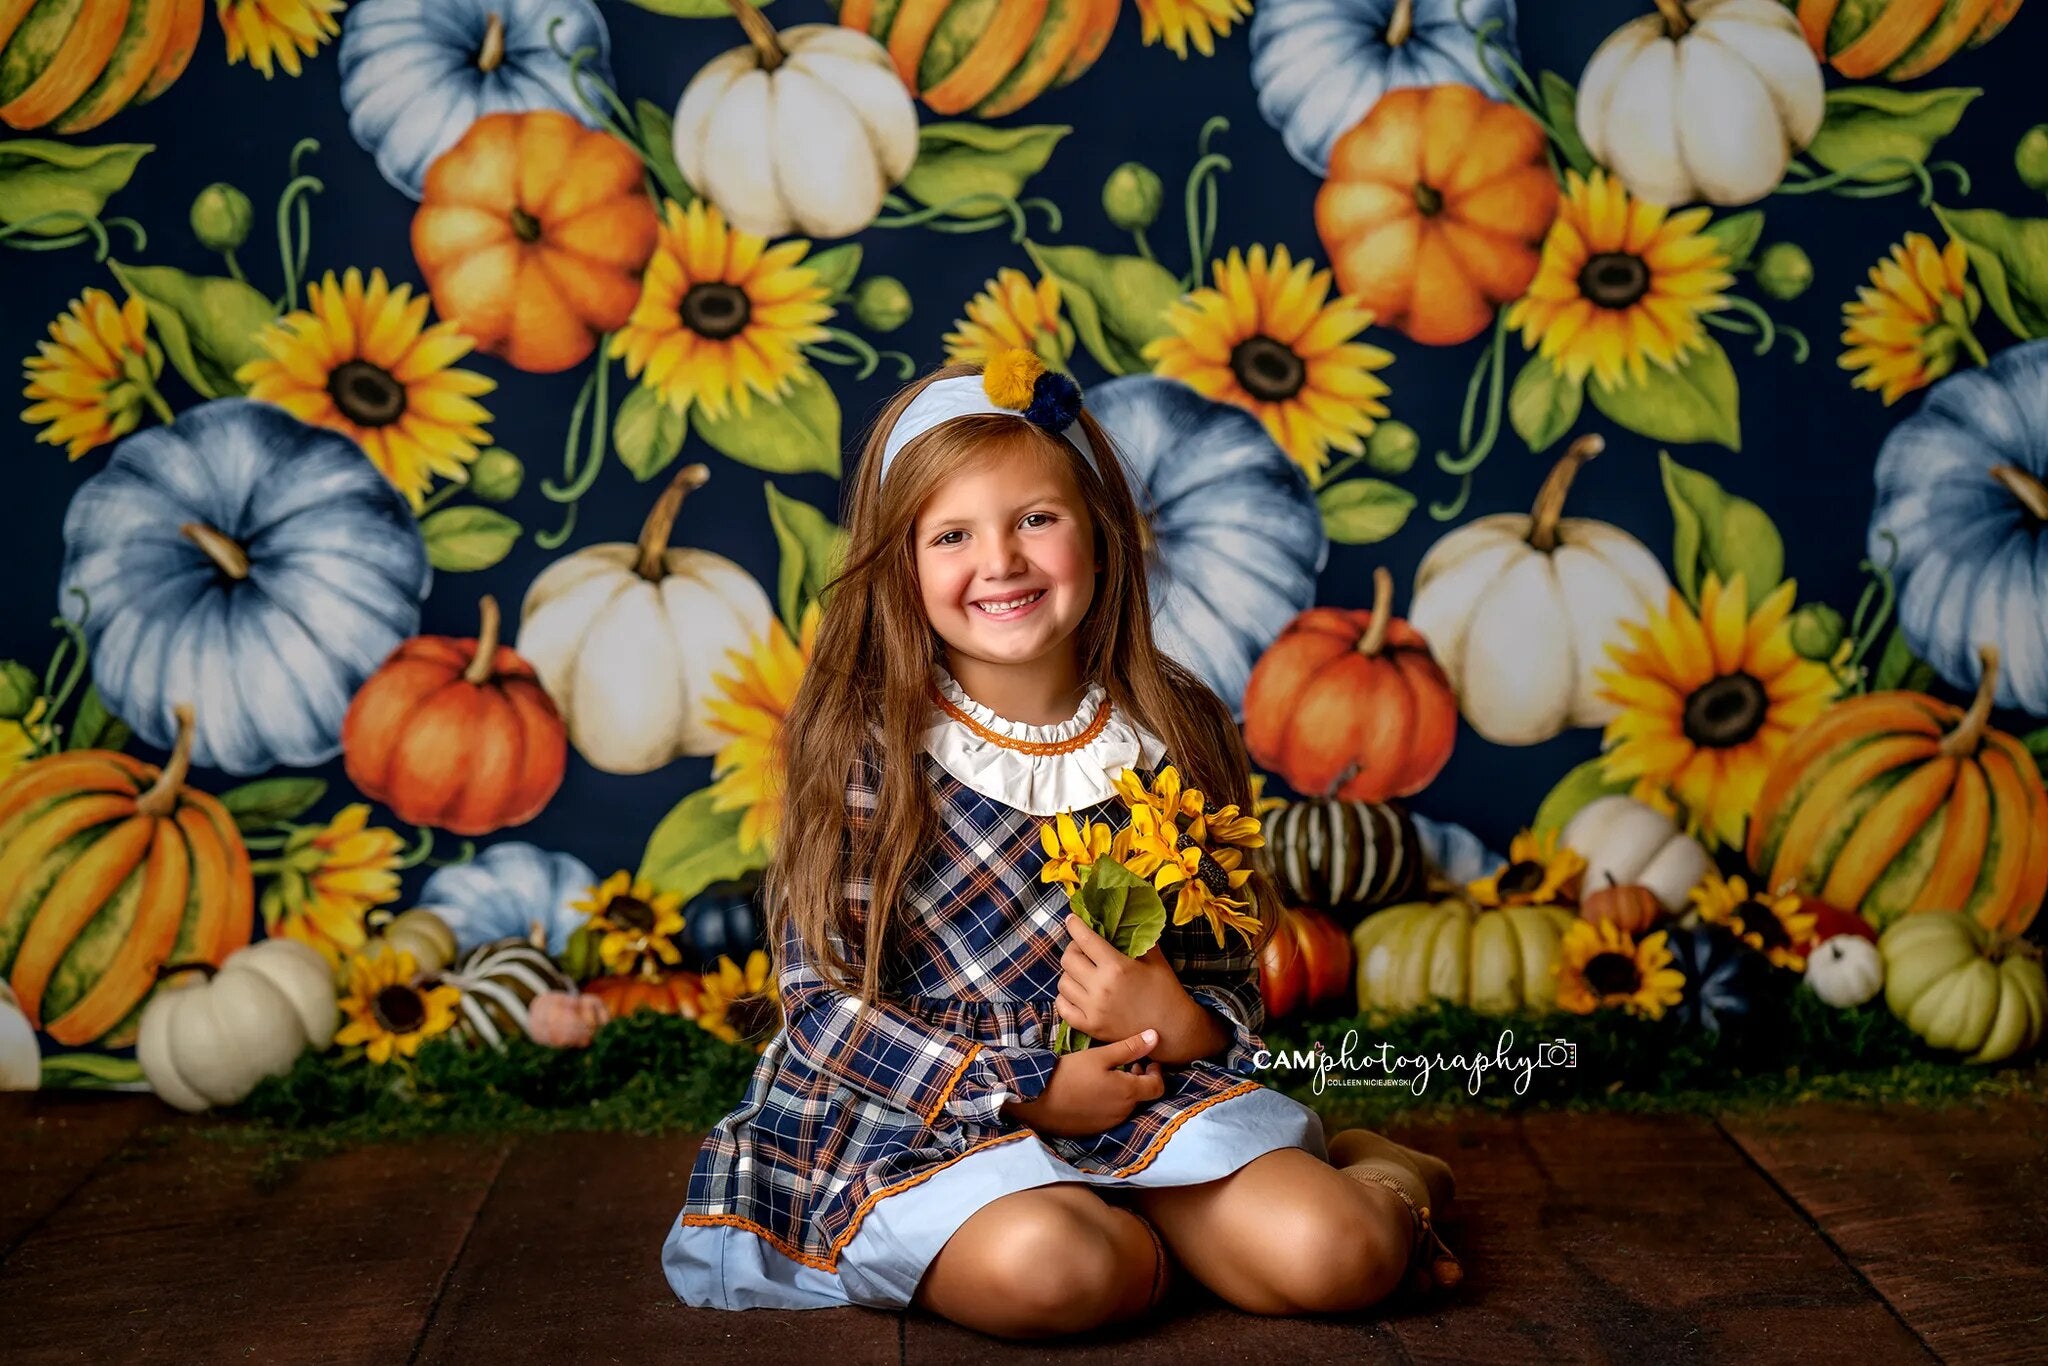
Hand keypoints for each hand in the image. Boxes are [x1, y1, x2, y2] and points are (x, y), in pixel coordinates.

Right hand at [1003, 1029, 1166, 1137]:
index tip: (1148, 1060)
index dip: (1157, 1072)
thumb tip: (1155, 1037)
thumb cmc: (1069, 1073)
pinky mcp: (1095, 1129)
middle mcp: (1123, 1112)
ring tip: (1110, 1074)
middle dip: (1139, 1079)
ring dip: (1125, 1091)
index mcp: (1128, 1093)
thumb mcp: (1100, 1055)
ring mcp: (1109, 1123)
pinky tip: (1095, 1090)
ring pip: (1127, 1106)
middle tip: (1128, 1063)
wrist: (1037, 1100)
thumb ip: (1130, 1048)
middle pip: (1143, 1097)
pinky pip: (1111, 1115)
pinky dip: (1111, 1102)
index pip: (1157, 1087)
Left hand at [1057, 913, 1214, 1063]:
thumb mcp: (1156, 960)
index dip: (1075, 926)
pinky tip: (1076, 993)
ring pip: (1063, 982)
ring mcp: (1093, 1009)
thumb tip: (1125, 919)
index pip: (1085, 939)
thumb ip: (1138, 938)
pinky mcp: (1090, 1027)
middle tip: (1082, 949)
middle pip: (1068, 959)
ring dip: (1070, 973)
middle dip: (1073, 949)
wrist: (1172, 1030)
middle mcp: (1101, 987)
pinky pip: (1063, 1007)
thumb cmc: (1166, 991)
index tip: (1072, 920)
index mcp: (1117, 967)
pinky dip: (1065, 998)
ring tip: (1081, 972)